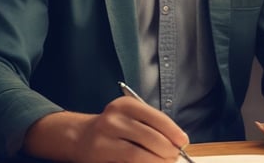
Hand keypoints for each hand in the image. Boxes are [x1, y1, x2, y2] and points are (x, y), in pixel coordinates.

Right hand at [24, 96, 188, 162]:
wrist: (80, 136)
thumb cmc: (114, 127)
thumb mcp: (131, 116)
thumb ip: (152, 125)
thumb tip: (177, 141)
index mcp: (126, 105)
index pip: (157, 118)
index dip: (173, 132)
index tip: (183, 142)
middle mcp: (114, 119)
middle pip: (150, 138)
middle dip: (168, 151)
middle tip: (175, 157)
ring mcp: (104, 138)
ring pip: (138, 155)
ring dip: (157, 161)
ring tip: (165, 162)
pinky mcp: (99, 156)